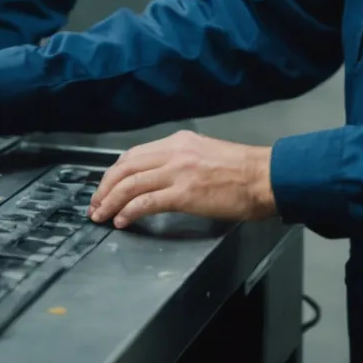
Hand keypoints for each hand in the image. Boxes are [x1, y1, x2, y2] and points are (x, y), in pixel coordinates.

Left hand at [88, 131, 275, 227]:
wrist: (266, 177)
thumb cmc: (244, 171)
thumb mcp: (206, 153)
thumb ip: (182, 161)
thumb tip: (162, 177)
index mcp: (178, 142)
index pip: (134, 155)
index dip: (115, 172)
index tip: (106, 186)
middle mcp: (174, 153)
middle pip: (125, 167)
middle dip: (105, 186)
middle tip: (96, 203)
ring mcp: (178, 173)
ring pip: (130, 184)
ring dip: (111, 201)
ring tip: (101, 215)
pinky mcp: (184, 194)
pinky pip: (145, 202)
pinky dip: (128, 211)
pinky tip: (121, 220)